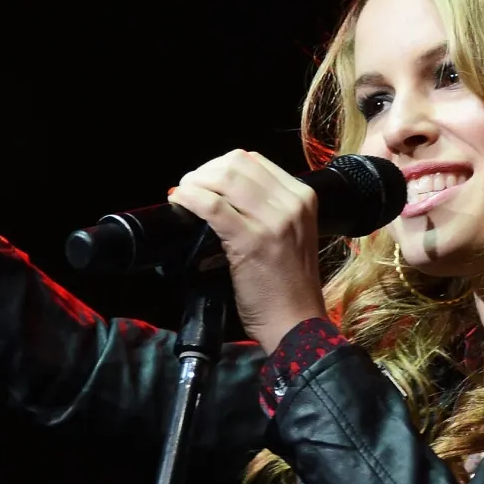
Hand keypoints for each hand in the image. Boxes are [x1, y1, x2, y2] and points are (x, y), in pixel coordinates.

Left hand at [168, 150, 327, 353]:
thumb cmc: (289, 285)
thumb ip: (268, 209)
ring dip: (194, 183)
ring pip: (223, 178)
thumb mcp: (291, 234)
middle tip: (188, 189)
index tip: (205, 181)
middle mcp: (292, 203)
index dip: (221, 166)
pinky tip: (180, 204)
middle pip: (235, 164)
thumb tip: (224, 191)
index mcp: (303, 197)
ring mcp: (273, 221)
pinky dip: (190, 200)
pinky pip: (212, 206)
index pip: (253, 160)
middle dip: (204, 172)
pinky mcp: (251, 240)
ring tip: (183, 197)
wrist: (297, 323)